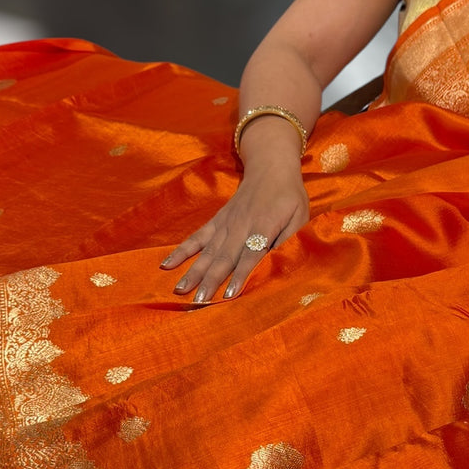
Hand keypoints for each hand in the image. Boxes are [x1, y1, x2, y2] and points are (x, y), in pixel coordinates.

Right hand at [161, 164, 309, 302]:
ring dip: (193, 271)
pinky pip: (197, 237)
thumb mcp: (301, 216)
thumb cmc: (289, 196)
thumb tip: (281, 262)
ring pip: (208, 251)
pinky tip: (167, 264)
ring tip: (180, 290)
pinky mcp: (216, 221)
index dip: (240, 275)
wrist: (270, 167)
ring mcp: (225, 223)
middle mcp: (241, 225)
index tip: (229, 294)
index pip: (251, 254)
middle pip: (224, 257)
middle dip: (210, 280)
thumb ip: (291, 239)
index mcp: (264, 225)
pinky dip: (182, 250)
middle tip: (198, 301)